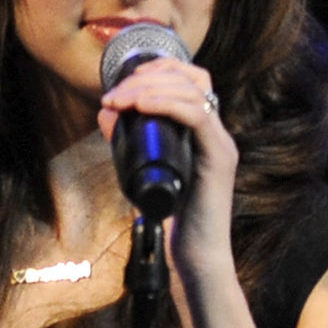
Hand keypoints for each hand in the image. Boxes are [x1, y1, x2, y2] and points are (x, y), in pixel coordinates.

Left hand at [97, 50, 237, 283]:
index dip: (159, 69)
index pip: (191, 81)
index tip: (126, 81)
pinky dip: (166, 104)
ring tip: (120, 100)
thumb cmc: (172, 220)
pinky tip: (141, 105)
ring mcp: (221, 144)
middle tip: (115, 94)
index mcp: (203, 133)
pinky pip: (197, 116)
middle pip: (192, 79)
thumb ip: (128, 142)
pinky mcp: (220, 159)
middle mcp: (217, 133)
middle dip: (148, 77)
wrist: (194, 257)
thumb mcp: (142, 171)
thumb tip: (107, 112)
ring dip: (150, 88)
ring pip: (192, 92)